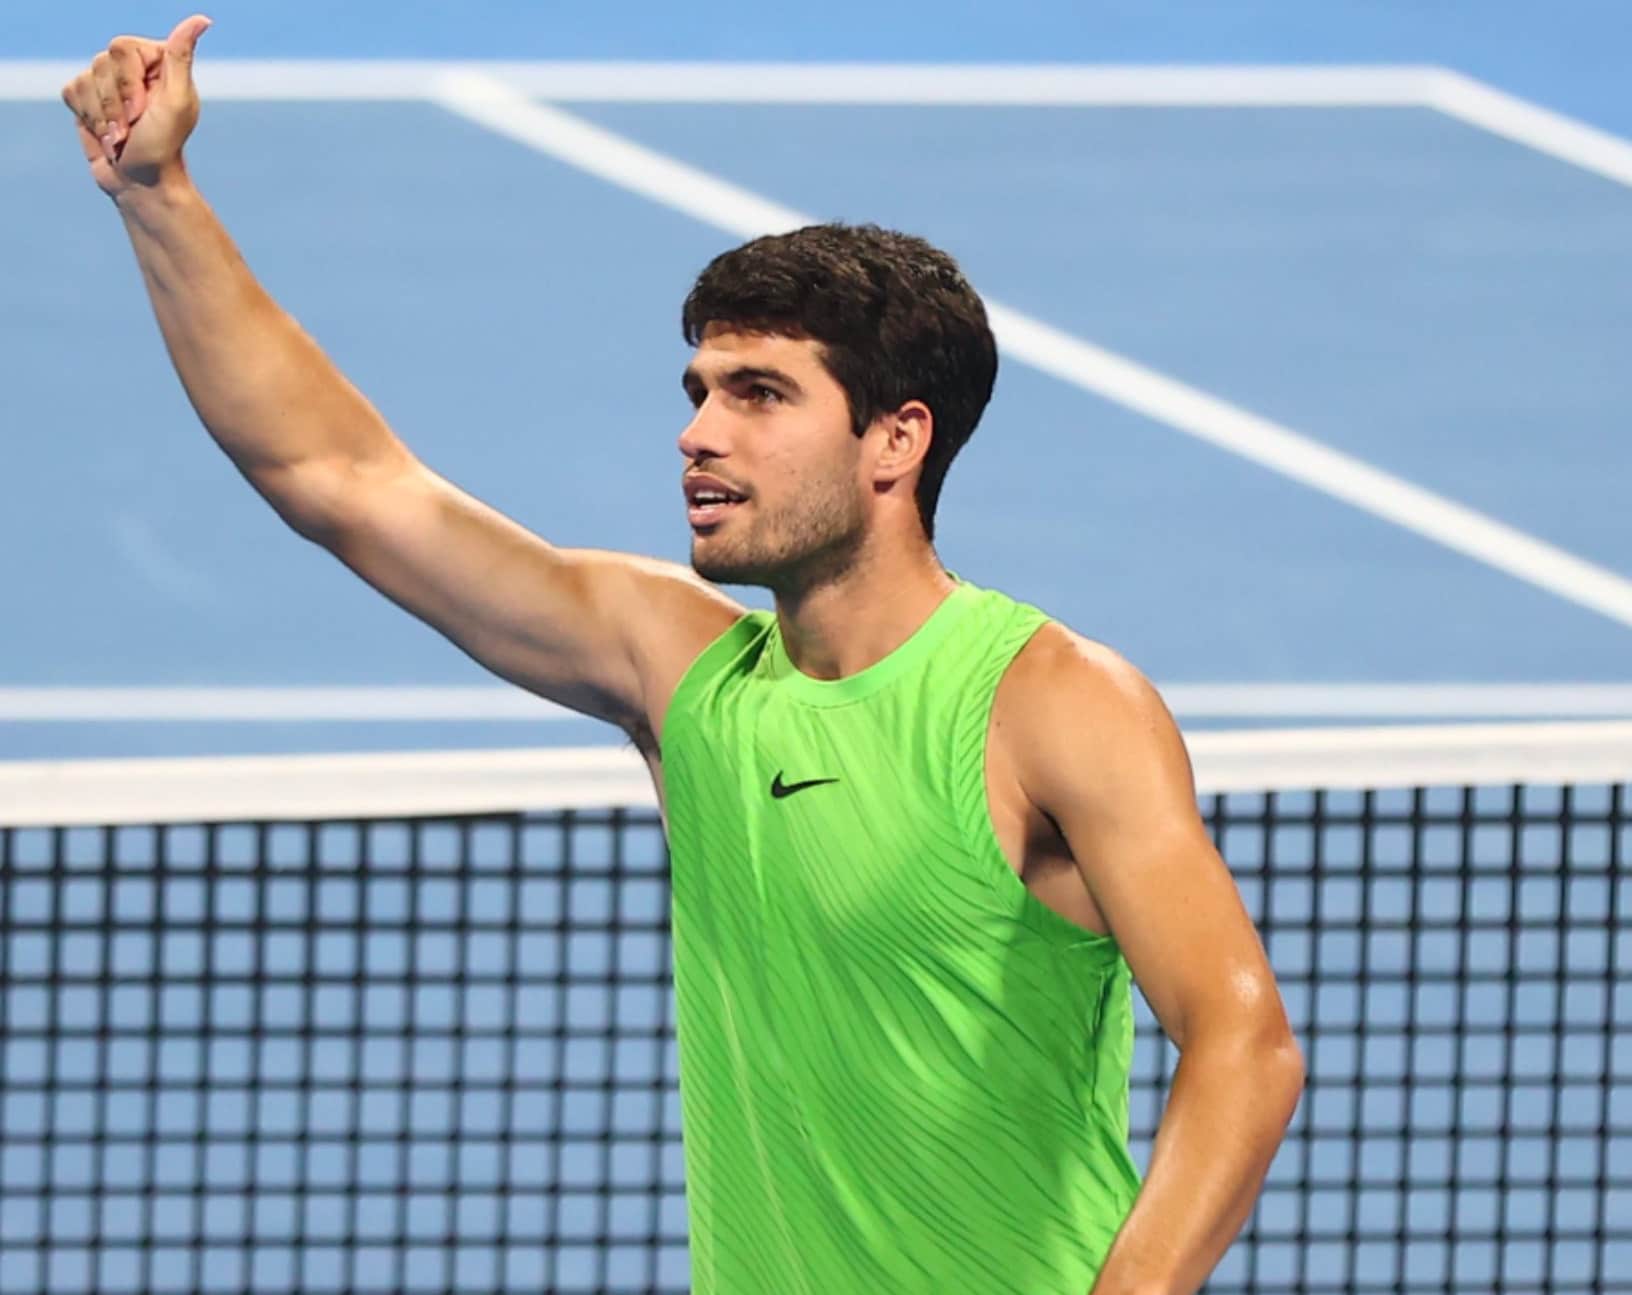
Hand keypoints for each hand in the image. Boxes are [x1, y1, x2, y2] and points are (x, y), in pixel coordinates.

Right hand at [61, 14, 211, 196]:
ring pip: (84, 81)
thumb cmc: (163, 145)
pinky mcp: (86, 97)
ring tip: (123, 137)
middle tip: (133, 129)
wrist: (141, 181)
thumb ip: (180, 57)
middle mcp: (131, 66)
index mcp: (156, 60)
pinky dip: (87, 118)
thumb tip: (201, 20)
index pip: (120, 49)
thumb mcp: (177, 101)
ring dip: (102, 117)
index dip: (127, 85)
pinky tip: (107, 134)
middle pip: (100, 65)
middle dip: (115, 105)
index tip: (142, 113)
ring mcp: (106, 81)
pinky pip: (71, 93)